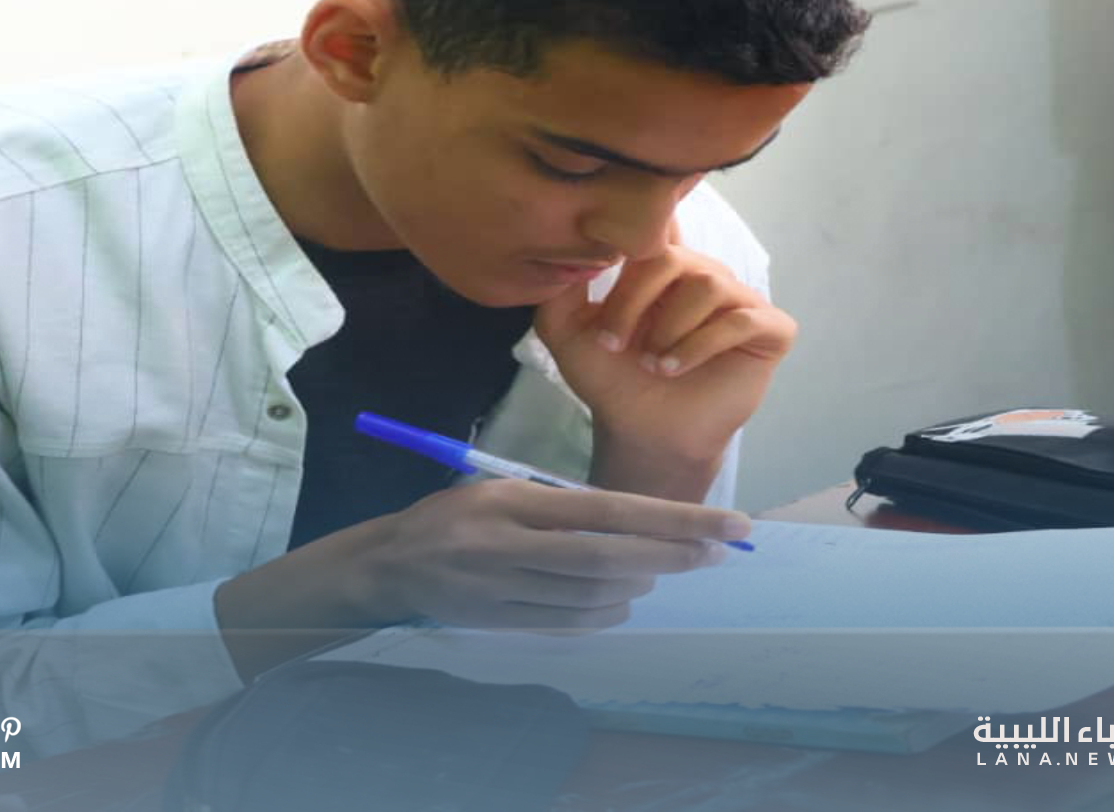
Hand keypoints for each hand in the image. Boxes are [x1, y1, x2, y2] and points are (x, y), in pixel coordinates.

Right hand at [362, 479, 750, 630]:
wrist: (389, 565)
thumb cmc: (453, 516)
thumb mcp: (500, 490)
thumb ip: (558, 507)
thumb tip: (634, 522)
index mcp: (513, 501)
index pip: (607, 510)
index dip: (671, 520)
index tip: (724, 526)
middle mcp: (509, 546)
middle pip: (606, 558)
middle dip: (670, 555)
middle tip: (714, 552)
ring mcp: (504, 589)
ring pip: (591, 596)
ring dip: (639, 584)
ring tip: (664, 569)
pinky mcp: (500, 621)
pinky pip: (568, 622)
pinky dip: (606, 612)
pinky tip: (624, 598)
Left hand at [533, 225, 795, 494]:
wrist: (641, 431)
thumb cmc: (611, 378)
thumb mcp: (568, 328)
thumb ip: (562, 284)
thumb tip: (569, 238)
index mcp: (664, 265)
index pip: (658, 226)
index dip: (635, 240)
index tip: (606, 267)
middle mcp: (705, 274)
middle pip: (674, 257)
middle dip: (634, 300)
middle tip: (612, 343)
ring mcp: (740, 300)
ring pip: (710, 284)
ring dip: (670, 327)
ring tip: (651, 363)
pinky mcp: (769, 331)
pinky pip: (742, 319)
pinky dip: (701, 344)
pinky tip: (674, 368)